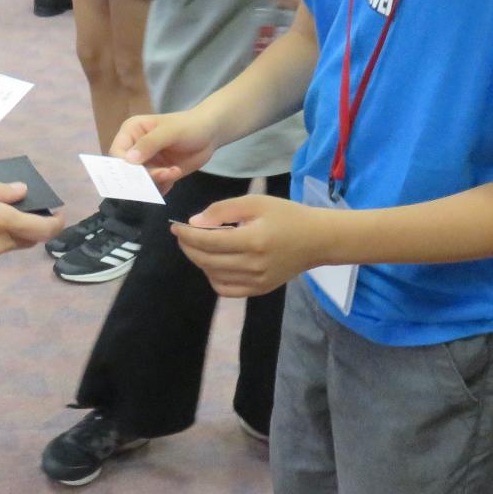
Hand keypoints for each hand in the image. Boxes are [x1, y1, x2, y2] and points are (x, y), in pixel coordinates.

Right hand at [112, 109, 219, 190]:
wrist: (211, 134)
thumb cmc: (189, 126)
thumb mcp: (170, 132)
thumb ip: (149, 144)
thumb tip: (128, 160)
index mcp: (131, 132)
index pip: (117, 153)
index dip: (123, 165)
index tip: (138, 172)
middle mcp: (134, 148)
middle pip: (127, 170)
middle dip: (142, 176)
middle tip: (161, 174)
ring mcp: (146, 163)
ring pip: (140, 181)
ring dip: (155, 181)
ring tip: (173, 172)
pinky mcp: (158, 174)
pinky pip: (153, 187)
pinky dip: (162, 186)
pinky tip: (175, 175)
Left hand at [170, 194, 324, 297]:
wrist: (317, 240)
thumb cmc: (286, 216)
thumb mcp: (255, 203)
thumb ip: (222, 210)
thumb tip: (194, 223)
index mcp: (253, 240)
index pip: (208, 241)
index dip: (187, 235)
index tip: (176, 226)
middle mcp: (253, 265)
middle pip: (206, 260)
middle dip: (188, 247)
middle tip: (183, 235)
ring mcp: (257, 281)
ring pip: (213, 275)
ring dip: (199, 260)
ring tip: (199, 246)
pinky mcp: (259, 290)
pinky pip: (226, 290)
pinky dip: (213, 277)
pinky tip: (214, 264)